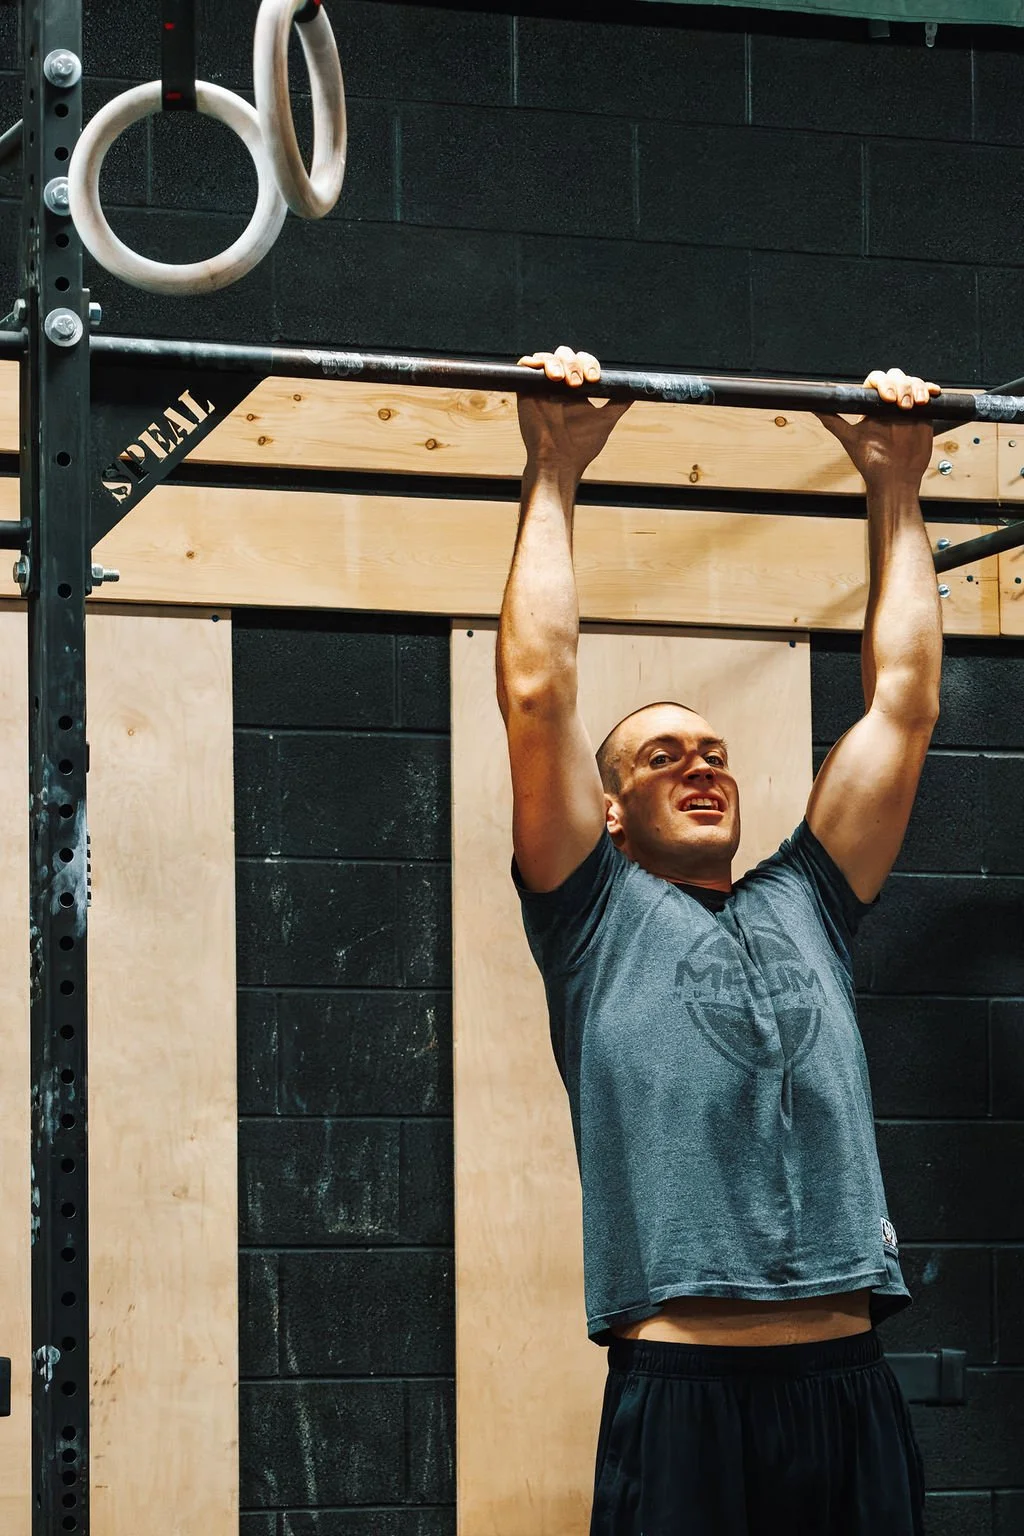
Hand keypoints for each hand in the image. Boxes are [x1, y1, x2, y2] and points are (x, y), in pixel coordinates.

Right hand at [517, 345, 631, 481]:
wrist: (560, 462)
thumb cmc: (580, 447)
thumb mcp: (606, 419)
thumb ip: (618, 402)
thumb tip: (637, 388)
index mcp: (576, 389)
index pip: (582, 362)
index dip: (589, 363)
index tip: (594, 378)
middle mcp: (559, 385)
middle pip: (565, 354)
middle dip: (574, 362)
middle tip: (577, 383)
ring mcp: (541, 387)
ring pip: (548, 357)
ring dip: (557, 362)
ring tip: (560, 380)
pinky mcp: (526, 391)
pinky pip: (525, 364)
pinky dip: (533, 361)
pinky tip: (546, 373)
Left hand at [817, 367, 940, 490]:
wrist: (895, 479)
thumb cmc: (872, 463)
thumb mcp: (850, 439)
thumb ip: (833, 421)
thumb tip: (812, 406)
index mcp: (871, 405)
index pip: (876, 381)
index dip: (882, 384)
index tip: (886, 398)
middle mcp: (888, 403)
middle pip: (896, 377)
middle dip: (900, 386)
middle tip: (900, 406)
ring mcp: (905, 406)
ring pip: (912, 382)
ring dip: (915, 387)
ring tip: (914, 405)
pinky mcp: (922, 412)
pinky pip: (927, 393)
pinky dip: (929, 389)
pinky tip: (929, 395)